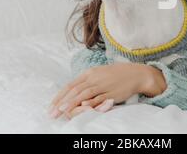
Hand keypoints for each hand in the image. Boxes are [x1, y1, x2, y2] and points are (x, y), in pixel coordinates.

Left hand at [48, 62, 162, 118]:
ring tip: (62, 111)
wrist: (136, 73)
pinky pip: (98, 98)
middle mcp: (93, 78)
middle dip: (61, 102)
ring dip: (71, 103)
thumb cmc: (116, 75)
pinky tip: (82, 108)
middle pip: (74, 90)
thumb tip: (74, 92)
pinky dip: (89, 103)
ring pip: (83, 94)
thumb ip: (87, 82)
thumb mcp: (99, 75)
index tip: (51, 106)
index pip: (70, 85)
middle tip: (52, 113)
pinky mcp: (111, 92)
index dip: (59, 96)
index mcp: (89, 73)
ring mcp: (102, 85)